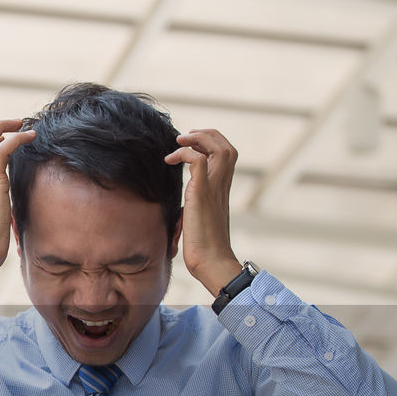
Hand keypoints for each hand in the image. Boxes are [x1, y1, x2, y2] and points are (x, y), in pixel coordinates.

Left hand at [164, 129, 242, 294]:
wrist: (211, 261)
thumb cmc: (202, 246)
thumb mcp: (196, 218)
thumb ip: (192, 206)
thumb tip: (179, 211)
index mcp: (222, 189)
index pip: (227, 154)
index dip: (210, 143)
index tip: (189, 145)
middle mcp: (222, 185)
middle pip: (226, 145)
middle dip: (206, 135)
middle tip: (184, 138)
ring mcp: (214, 188)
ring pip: (218, 148)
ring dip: (197, 139)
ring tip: (178, 142)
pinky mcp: (202, 193)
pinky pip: (199, 161)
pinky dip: (185, 154)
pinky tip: (170, 161)